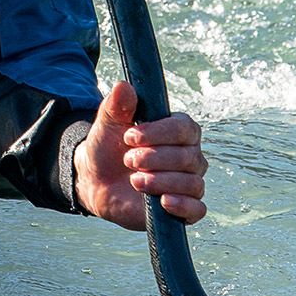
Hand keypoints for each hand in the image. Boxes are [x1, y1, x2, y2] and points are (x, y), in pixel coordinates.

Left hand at [73, 80, 207, 230]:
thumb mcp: (108, 123)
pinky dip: (183, 206)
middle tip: (128, 160)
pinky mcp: (182, 208)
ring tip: (134, 180)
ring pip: (192, 183)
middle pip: (188, 157)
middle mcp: (190, 156)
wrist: (97, 179)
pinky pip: (197, 209)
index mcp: (178, 130)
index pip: (184, 128)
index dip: (159, 133)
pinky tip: (163, 202)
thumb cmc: (108, 146)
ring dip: (161, 181)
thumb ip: (117, 105)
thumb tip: (123, 86)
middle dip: (154, 158)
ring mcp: (187, 182)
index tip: (129, 136)